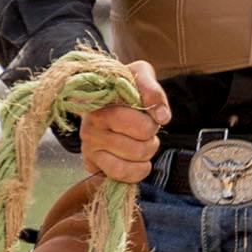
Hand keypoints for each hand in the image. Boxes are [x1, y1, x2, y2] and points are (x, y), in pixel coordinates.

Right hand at [80, 61, 168, 183]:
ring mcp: (89, 148)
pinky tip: (138, 161)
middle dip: (151, 140)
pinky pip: (122, 176)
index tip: (150, 117)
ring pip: (131, 163)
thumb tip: (162, 117)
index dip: (148, 124)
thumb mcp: (140, 75)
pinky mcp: (92, 164)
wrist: (107, 100)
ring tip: (142, 143)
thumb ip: (152, 90)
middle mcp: (89, 128)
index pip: (128, 122)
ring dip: (146, 155)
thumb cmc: (125, 88)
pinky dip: (138, 171)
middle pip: (137, 147)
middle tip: (147, 132)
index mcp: (99, 105)